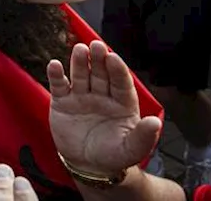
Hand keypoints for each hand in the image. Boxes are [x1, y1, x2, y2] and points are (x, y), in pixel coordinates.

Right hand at [48, 41, 161, 174]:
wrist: (88, 165)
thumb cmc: (113, 155)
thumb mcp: (132, 149)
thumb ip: (143, 136)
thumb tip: (155, 122)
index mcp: (122, 103)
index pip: (121, 82)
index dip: (117, 70)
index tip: (113, 58)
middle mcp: (102, 96)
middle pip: (100, 74)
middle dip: (98, 59)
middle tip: (96, 45)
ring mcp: (82, 97)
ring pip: (81, 75)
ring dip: (79, 62)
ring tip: (79, 50)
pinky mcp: (62, 102)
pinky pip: (59, 86)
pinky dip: (56, 75)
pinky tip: (54, 65)